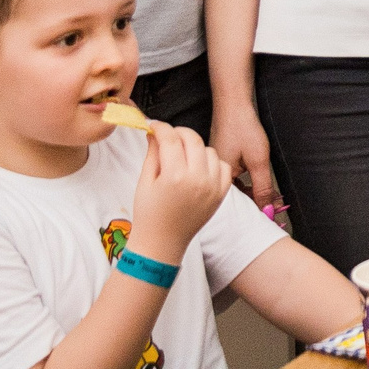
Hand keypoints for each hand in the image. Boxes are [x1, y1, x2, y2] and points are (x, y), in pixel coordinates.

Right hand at [129, 122, 232, 264]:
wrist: (163, 242)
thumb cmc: (149, 214)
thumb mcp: (145, 182)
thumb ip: (152, 154)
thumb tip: (154, 132)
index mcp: (174, 176)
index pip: (170, 139)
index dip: (161, 128)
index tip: (154, 126)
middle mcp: (197, 179)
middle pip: (192, 140)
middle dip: (178, 132)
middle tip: (168, 136)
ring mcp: (212, 186)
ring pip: (209, 150)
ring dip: (195, 147)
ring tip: (182, 154)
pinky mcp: (221, 193)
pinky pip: (223, 166)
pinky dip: (212, 162)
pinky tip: (199, 167)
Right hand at [211, 100, 278, 210]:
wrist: (233, 105)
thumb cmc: (242, 129)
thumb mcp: (258, 161)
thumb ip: (262, 187)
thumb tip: (267, 208)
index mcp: (219, 179)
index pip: (237, 205)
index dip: (256, 211)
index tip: (271, 216)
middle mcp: (215, 175)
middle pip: (236, 197)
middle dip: (255, 203)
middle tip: (275, 207)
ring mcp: (218, 167)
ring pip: (236, 188)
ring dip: (252, 192)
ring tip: (269, 197)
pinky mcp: (223, 160)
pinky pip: (234, 178)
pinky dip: (247, 182)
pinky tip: (257, 182)